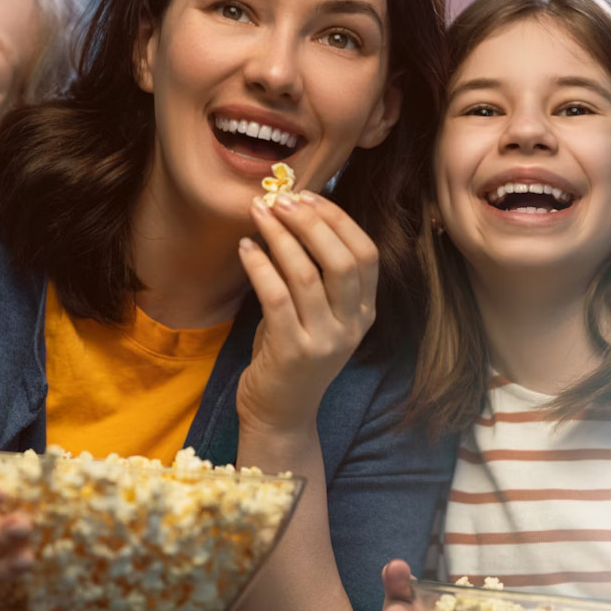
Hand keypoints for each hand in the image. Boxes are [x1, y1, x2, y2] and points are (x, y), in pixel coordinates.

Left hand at [235, 191, 377, 434]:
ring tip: (258, 214)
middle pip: (341, 258)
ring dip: (280, 236)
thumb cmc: (290, 356)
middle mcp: (352, 326)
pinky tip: (245, 248)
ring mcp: (325, 341)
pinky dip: (259, 266)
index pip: (365, 252)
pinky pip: (276, 296)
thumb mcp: (315, 314)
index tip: (307, 196)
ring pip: (307, 274)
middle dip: (310, 221)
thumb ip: (313, 273)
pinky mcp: (293, 352)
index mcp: (365, 312)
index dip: (337, 219)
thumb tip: (293, 214)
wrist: (280, 415)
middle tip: (280, 199)